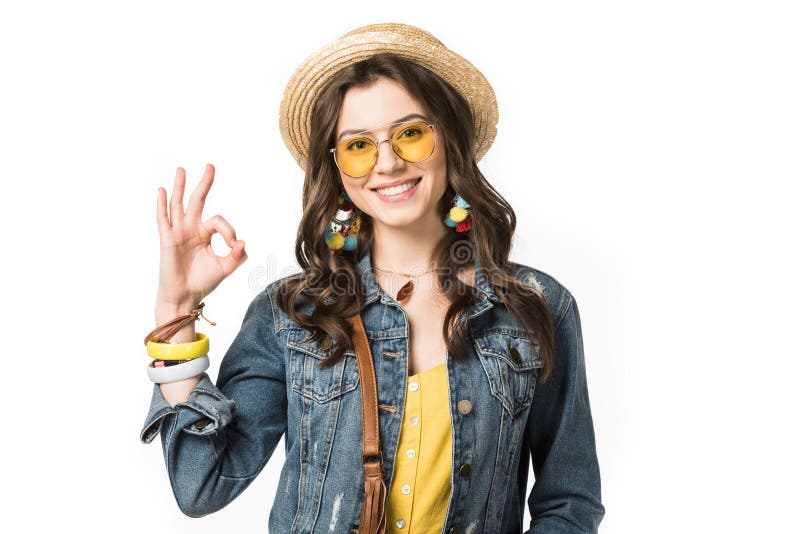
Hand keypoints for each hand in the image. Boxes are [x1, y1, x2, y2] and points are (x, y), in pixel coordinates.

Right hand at [155, 164, 247, 308]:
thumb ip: (237, 256)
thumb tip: (243, 242)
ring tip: (182, 169)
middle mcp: (191, 229)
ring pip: (179, 204)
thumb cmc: (203, 282)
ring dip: (180, 186)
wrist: (185, 296)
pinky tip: (161, 190)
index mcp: (204, 234)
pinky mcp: (167, 239)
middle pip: (198, 200)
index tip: (234, 245)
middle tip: (210, 166)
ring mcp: (178, 232)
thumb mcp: (225, 267)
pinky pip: (163, 219)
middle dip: (204, 183)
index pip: (219, 220)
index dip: (229, 230)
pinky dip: (162, 204)